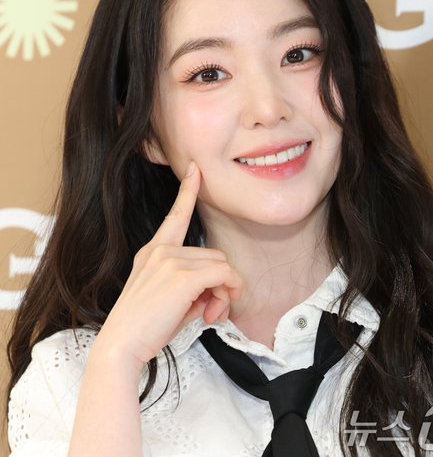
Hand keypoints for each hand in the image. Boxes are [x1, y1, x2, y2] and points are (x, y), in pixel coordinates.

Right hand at [94, 161, 242, 370]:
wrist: (120, 346)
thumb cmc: (144, 327)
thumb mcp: (167, 299)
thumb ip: (194, 287)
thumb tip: (219, 292)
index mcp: (153, 251)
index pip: (175, 215)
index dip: (188, 190)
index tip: (196, 169)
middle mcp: (161, 250)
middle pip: (214, 255)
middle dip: (221, 283)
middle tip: (214, 309)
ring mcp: (171, 261)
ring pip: (221, 266)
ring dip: (225, 291)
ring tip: (211, 314)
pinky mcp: (183, 277)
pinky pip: (223, 276)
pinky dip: (227, 293)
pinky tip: (214, 313)